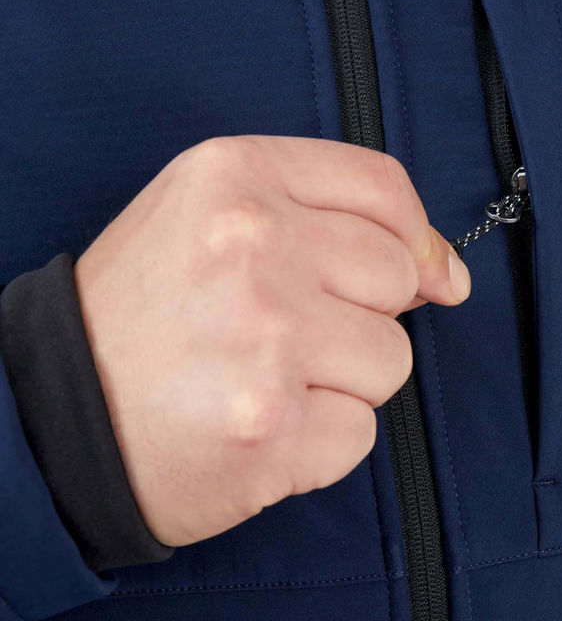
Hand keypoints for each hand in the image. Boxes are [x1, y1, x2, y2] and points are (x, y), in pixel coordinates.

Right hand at [74, 135, 469, 546]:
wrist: (55, 419)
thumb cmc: (143, 317)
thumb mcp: (211, 221)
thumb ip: (329, 220)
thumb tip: (448, 274)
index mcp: (235, 177)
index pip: (382, 188)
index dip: (416, 237)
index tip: (425, 275)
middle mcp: (254, 245)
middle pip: (397, 277)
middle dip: (362, 315)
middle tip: (286, 337)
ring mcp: (267, 339)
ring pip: (391, 360)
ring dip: (343, 384)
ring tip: (265, 383)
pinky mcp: (274, 427)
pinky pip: (360, 433)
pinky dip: (320, 443)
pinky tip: (258, 430)